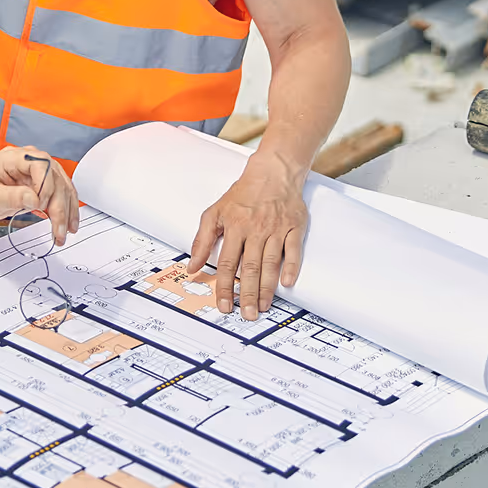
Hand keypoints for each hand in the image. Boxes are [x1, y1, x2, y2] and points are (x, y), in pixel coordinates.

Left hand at [0, 144, 79, 246]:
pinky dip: (68, 209)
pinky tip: (68, 223)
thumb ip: (10, 196)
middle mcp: (32, 160)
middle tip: (58, 230)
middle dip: (59, 207)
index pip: (42, 164)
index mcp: (15, 158)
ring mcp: (41, 170)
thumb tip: (33, 199)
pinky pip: (63, 193)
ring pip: (64, 187)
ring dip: (67, 211)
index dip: (45, 186)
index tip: (39, 205)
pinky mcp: (47, 182)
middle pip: (56, 179)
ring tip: (65, 232)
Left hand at [188, 154, 309, 319]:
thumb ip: (202, 240)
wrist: (273, 173)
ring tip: (262, 306)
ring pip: (270, 262)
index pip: (226, 262)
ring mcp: (277, 229)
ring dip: (266, 287)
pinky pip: (294, 250)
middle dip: (247, 293)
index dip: (224, 286)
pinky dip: (291, 266)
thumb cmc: (243, 194)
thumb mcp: (214, 212)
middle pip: (249, 267)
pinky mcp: (294, 227)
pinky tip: (287, 282)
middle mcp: (256, 229)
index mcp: (235, 226)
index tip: (223, 304)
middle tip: (246, 314)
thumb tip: (192, 266)